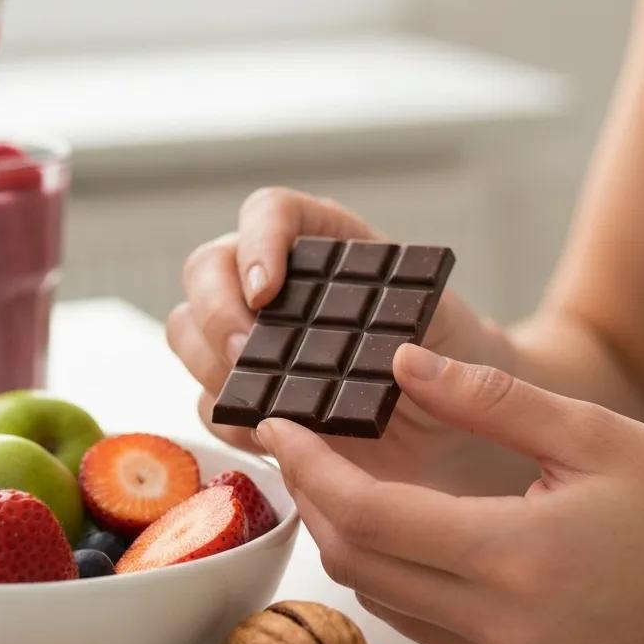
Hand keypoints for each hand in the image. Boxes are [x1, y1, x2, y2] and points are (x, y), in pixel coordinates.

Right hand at [167, 187, 525, 491]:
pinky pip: (209, 400)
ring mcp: (258, 341)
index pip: (270, 212)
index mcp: (326, 244)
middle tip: (250, 355)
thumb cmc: (451, 357)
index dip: (257, 241)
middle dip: (217, 311)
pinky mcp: (252, 397)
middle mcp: (279, 285)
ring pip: (189, 331)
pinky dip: (230, 416)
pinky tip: (270, 430)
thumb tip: (390, 357)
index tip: (267, 290)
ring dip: (210, 362)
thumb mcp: (445, 325)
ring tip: (260, 397)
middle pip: (207, 268)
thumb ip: (414, 328)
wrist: (453, 425)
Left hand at [257, 344, 643, 643]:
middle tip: (299, 439)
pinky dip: (391, 569)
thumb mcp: (591, 431)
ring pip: (383, 598)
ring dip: (347, 535)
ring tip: (337, 470)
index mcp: (516, 558)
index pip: (368, 516)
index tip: (279, 424)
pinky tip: (396, 520)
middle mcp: (501, 626)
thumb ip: (488, 398)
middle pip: (359, 564)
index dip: (310, 467)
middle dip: (313, 498)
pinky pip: (423, 621)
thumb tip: (402, 362)